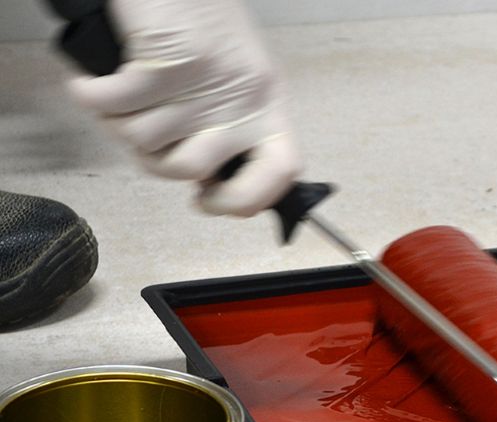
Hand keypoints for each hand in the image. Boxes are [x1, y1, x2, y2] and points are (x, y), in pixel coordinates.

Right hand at [68, 0, 301, 216]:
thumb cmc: (198, 17)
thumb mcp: (234, 78)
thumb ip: (228, 128)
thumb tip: (206, 182)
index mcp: (269, 107)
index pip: (279, 174)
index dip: (244, 200)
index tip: (209, 200)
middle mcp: (244, 100)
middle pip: (192, 170)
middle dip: (154, 161)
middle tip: (143, 138)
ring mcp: (206, 83)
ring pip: (148, 143)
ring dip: (118, 125)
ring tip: (115, 100)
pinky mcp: (166, 63)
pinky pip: (116, 108)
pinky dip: (93, 98)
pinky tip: (89, 86)